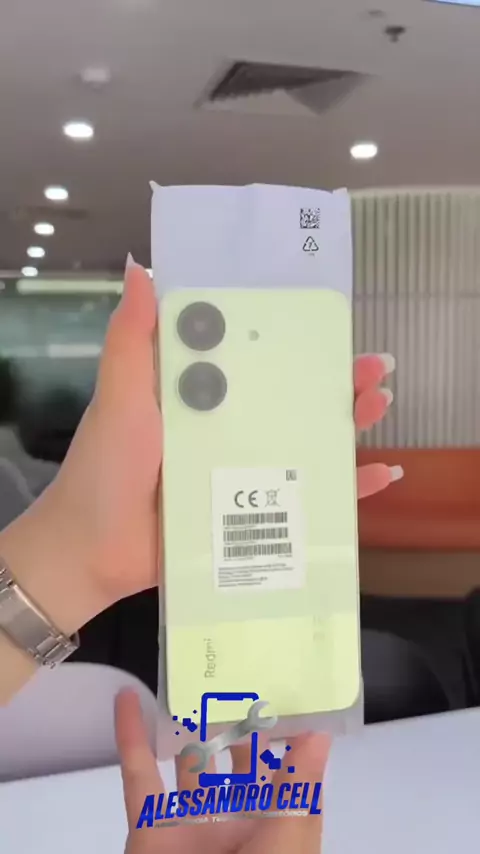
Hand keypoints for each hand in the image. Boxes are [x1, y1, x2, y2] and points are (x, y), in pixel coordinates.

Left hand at [2, 261, 399, 632]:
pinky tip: (380, 474)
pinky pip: (308, 500)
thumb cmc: (106, 468)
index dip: (294, 339)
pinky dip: (346, 490)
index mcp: (199, 393)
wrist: (92, 553)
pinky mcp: (251, 515)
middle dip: (337, 381)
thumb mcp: (121, 397)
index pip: (255, 356)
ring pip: (308, 443)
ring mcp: (242, 472)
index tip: (329, 321)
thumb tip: (141, 268)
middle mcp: (226, 427)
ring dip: (349, 424)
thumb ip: (132, 340)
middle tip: (374, 369)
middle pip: (293, 398)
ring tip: (379, 405)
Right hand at [115, 689, 330, 853]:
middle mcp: (234, 822)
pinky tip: (128, 699)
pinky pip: (138, 776)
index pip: (284, 770)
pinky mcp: (148, 829)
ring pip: (186, 763)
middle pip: (234, 762)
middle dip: (234, 723)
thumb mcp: (287, 841)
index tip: (281, 683)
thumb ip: (300, 788)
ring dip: (184, 726)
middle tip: (232, 671)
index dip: (284, 731)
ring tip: (188, 677)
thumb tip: (322, 735)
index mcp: (275, 827)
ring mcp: (189, 825)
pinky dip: (130, 737)